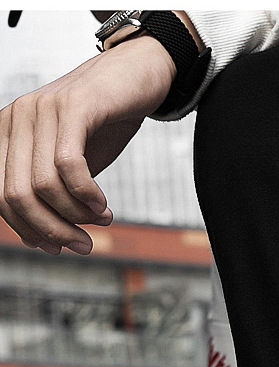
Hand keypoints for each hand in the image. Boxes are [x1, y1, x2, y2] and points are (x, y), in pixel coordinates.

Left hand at [0, 34, 176, 255]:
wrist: (135, 76)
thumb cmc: (102, 122)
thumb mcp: (68, 162)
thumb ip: (51, 192)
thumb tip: (43, 240)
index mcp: (7, 133)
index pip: (1, 196)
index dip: (28, 231)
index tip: (58, 248)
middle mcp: (16, 117)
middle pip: (19, 195)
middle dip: (53, 230)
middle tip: (83, 244)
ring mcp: (42, 109)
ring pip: (44, 185)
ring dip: (75, 215)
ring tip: (101, 221)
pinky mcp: (73, 107)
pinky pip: (69, 165)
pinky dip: (87, 195)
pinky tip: (103, 205)